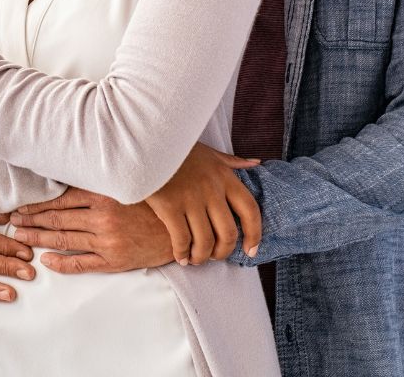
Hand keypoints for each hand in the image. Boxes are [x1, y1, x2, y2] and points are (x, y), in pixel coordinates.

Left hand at [9, 188, 173, 274]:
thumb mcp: (126, 185)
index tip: (19, 205)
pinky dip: (61, 262)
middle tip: (10, 221)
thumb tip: (69, 177)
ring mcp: (107, 240)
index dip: (37, 203)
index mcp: (104, 195)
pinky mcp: (113, 260)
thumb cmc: (152, 202)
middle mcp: (102, 217)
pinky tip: (46, 260)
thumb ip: (99, 182)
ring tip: (20, 237)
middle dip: (31, 220)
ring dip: (39, 238)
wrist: (181, 228)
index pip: (60, 199)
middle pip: (57, 218)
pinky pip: (81, 263)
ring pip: (64, 239)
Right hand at [146, 142, 261, 265]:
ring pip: (205, 242)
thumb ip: (232, 161)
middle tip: (214, 256)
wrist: (147, 143)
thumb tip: (256, 163)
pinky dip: (182, 253)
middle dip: (223, 252)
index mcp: (224, 176)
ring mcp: (191, 198)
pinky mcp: (170, 207)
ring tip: (195, 258)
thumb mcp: (208, 151)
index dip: (254, 234)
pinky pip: (182, 240)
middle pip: (228, 233)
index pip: (250, 210)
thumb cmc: (178, 148)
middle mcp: (211, 189)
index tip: (251, 250)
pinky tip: (180, 256)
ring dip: (202, 257)